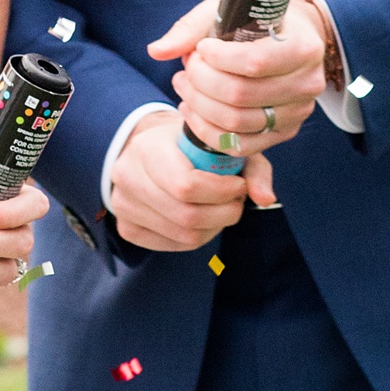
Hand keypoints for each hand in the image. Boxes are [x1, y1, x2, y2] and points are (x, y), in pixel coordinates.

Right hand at [107, 107, 278, 251]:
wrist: (151, 147)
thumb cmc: (191, 144)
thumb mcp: (224, 144)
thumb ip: (252, 168)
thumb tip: (266, 199)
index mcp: (148, 147)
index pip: (186, 186)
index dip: (221, 193)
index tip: (238, 186)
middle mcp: (127, 176)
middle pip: (187, 216)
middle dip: (224, 213)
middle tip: (235, 201)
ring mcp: (122, 204)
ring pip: (183, 235)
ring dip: (213, 226)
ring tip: (220, 208)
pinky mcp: (126, 227)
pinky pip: (171, 245)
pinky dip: (196, 237)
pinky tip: (203, 219)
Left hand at [147, 0, 327, 160]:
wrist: (289, 37)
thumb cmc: (256, 19)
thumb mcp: (228, 10)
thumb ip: (191, 28)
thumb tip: (156, 51)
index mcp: (302, 47)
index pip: (254, 62)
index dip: (217, 58)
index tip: (201, 48)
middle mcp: (306, 83)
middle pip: (239, 94)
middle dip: (201, 81)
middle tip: (187, 67)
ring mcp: (297, 112)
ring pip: (236, 122)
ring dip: (198, 105)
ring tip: (184, 84)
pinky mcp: (284, 132)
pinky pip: (239, 145)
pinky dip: (207, 130)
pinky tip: (192, 109)